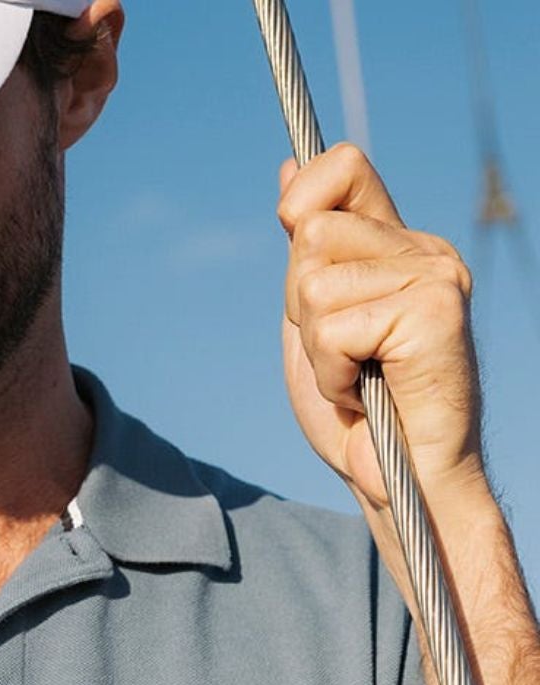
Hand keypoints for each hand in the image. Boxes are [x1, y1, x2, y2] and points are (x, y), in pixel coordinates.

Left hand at [276, 143, 487, 508]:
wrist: (398, 476)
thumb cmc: (358, 406)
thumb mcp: (315, 316)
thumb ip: (306, 248)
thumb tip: (288, 168)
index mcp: (397, 243)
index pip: (342, 165)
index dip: (301, 203)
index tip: (302, 263)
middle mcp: (425, 250)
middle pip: (310, 232)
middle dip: (302, 304)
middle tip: (342, 352)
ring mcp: (436, 276)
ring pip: (314, 283)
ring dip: (317, 348)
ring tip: (355, 375)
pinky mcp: (437, 311)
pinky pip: (335, 328)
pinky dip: (333, 372)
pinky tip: (366, 391)